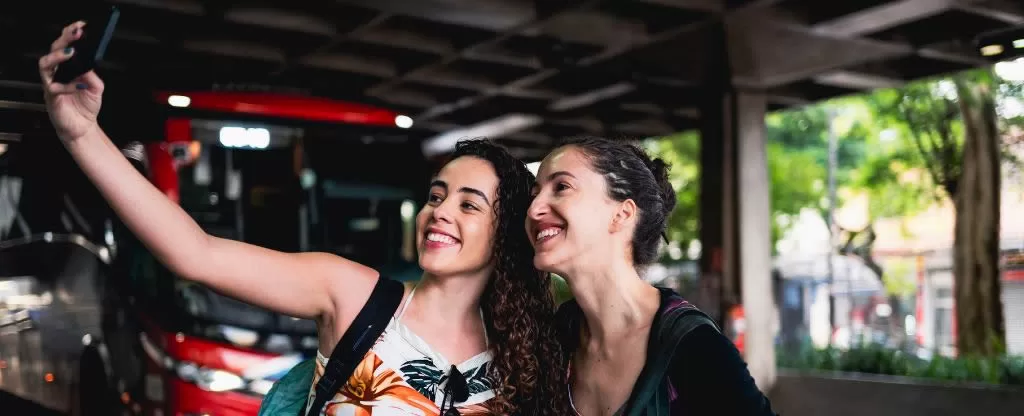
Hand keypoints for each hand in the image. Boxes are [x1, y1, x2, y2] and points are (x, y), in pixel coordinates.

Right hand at [39, 21, 104, 142]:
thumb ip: (92, 73)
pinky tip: (80, 85)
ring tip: (70, 53)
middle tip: (76, 34)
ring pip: (45, 64)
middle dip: (64, 40)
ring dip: (57, 57)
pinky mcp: (51, 97)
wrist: (82, 127)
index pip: (66, 46)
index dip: (70, 35)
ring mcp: (52, 83)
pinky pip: (54, 87)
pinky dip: (68, 85)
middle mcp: (57, 73)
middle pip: (53, 50)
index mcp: (68, 67)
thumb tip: (88, 62)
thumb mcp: (96, 87)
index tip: (81, 26)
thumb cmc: (86, 106)